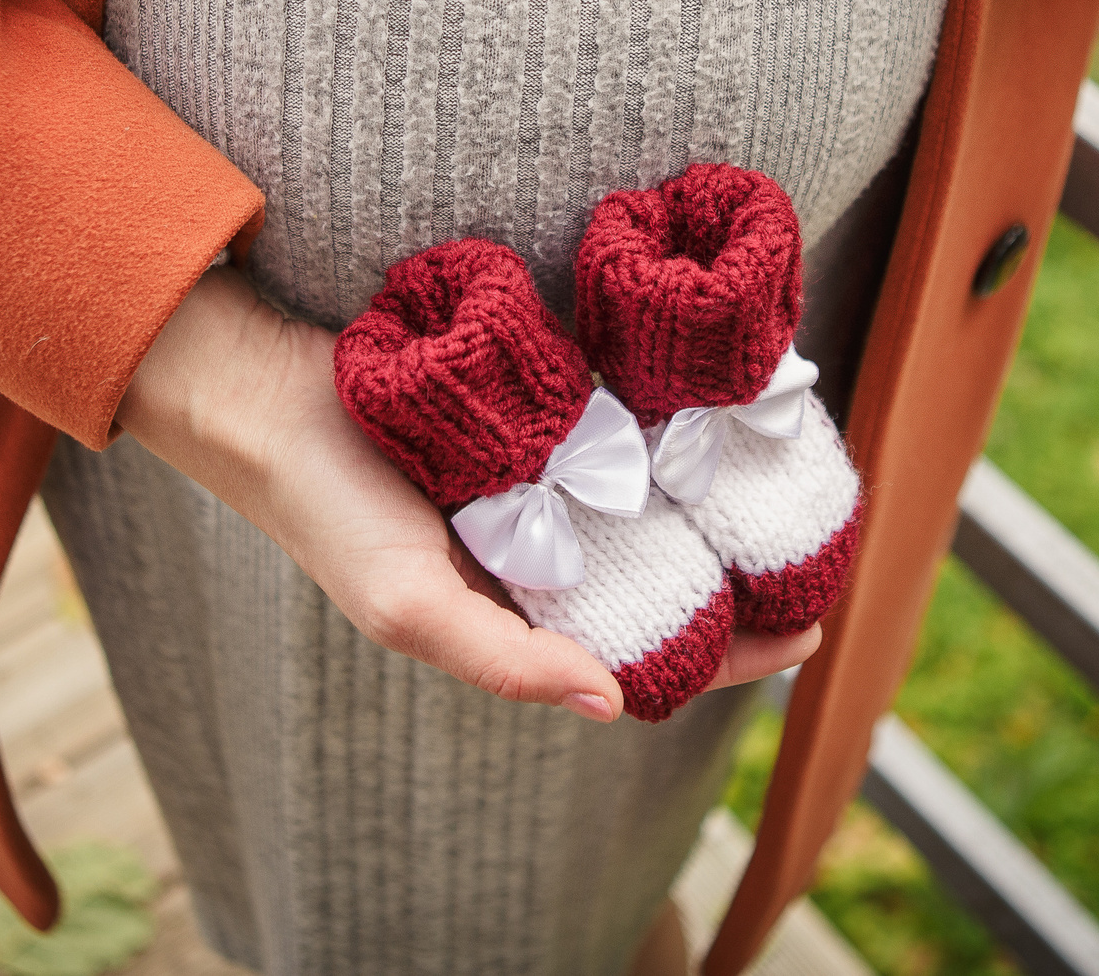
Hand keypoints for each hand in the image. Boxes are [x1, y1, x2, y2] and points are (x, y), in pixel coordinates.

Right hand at [115, 268, 819, 720]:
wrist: (271, 396)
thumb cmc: (331, 512)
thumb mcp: (410, 607)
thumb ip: (506, 660)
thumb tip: (612, 702)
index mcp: (520, 617)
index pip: (649, 656)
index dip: (733, 655)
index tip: (811, 632)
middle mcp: (543, 558)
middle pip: (669, 582)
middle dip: (747, 579)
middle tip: (827, 553)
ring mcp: (544, 487)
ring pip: (654, 511)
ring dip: (717, 503)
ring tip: (794, 487)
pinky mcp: (539, 421)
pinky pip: (624, 439)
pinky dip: (674, 438)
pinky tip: (725, 421)